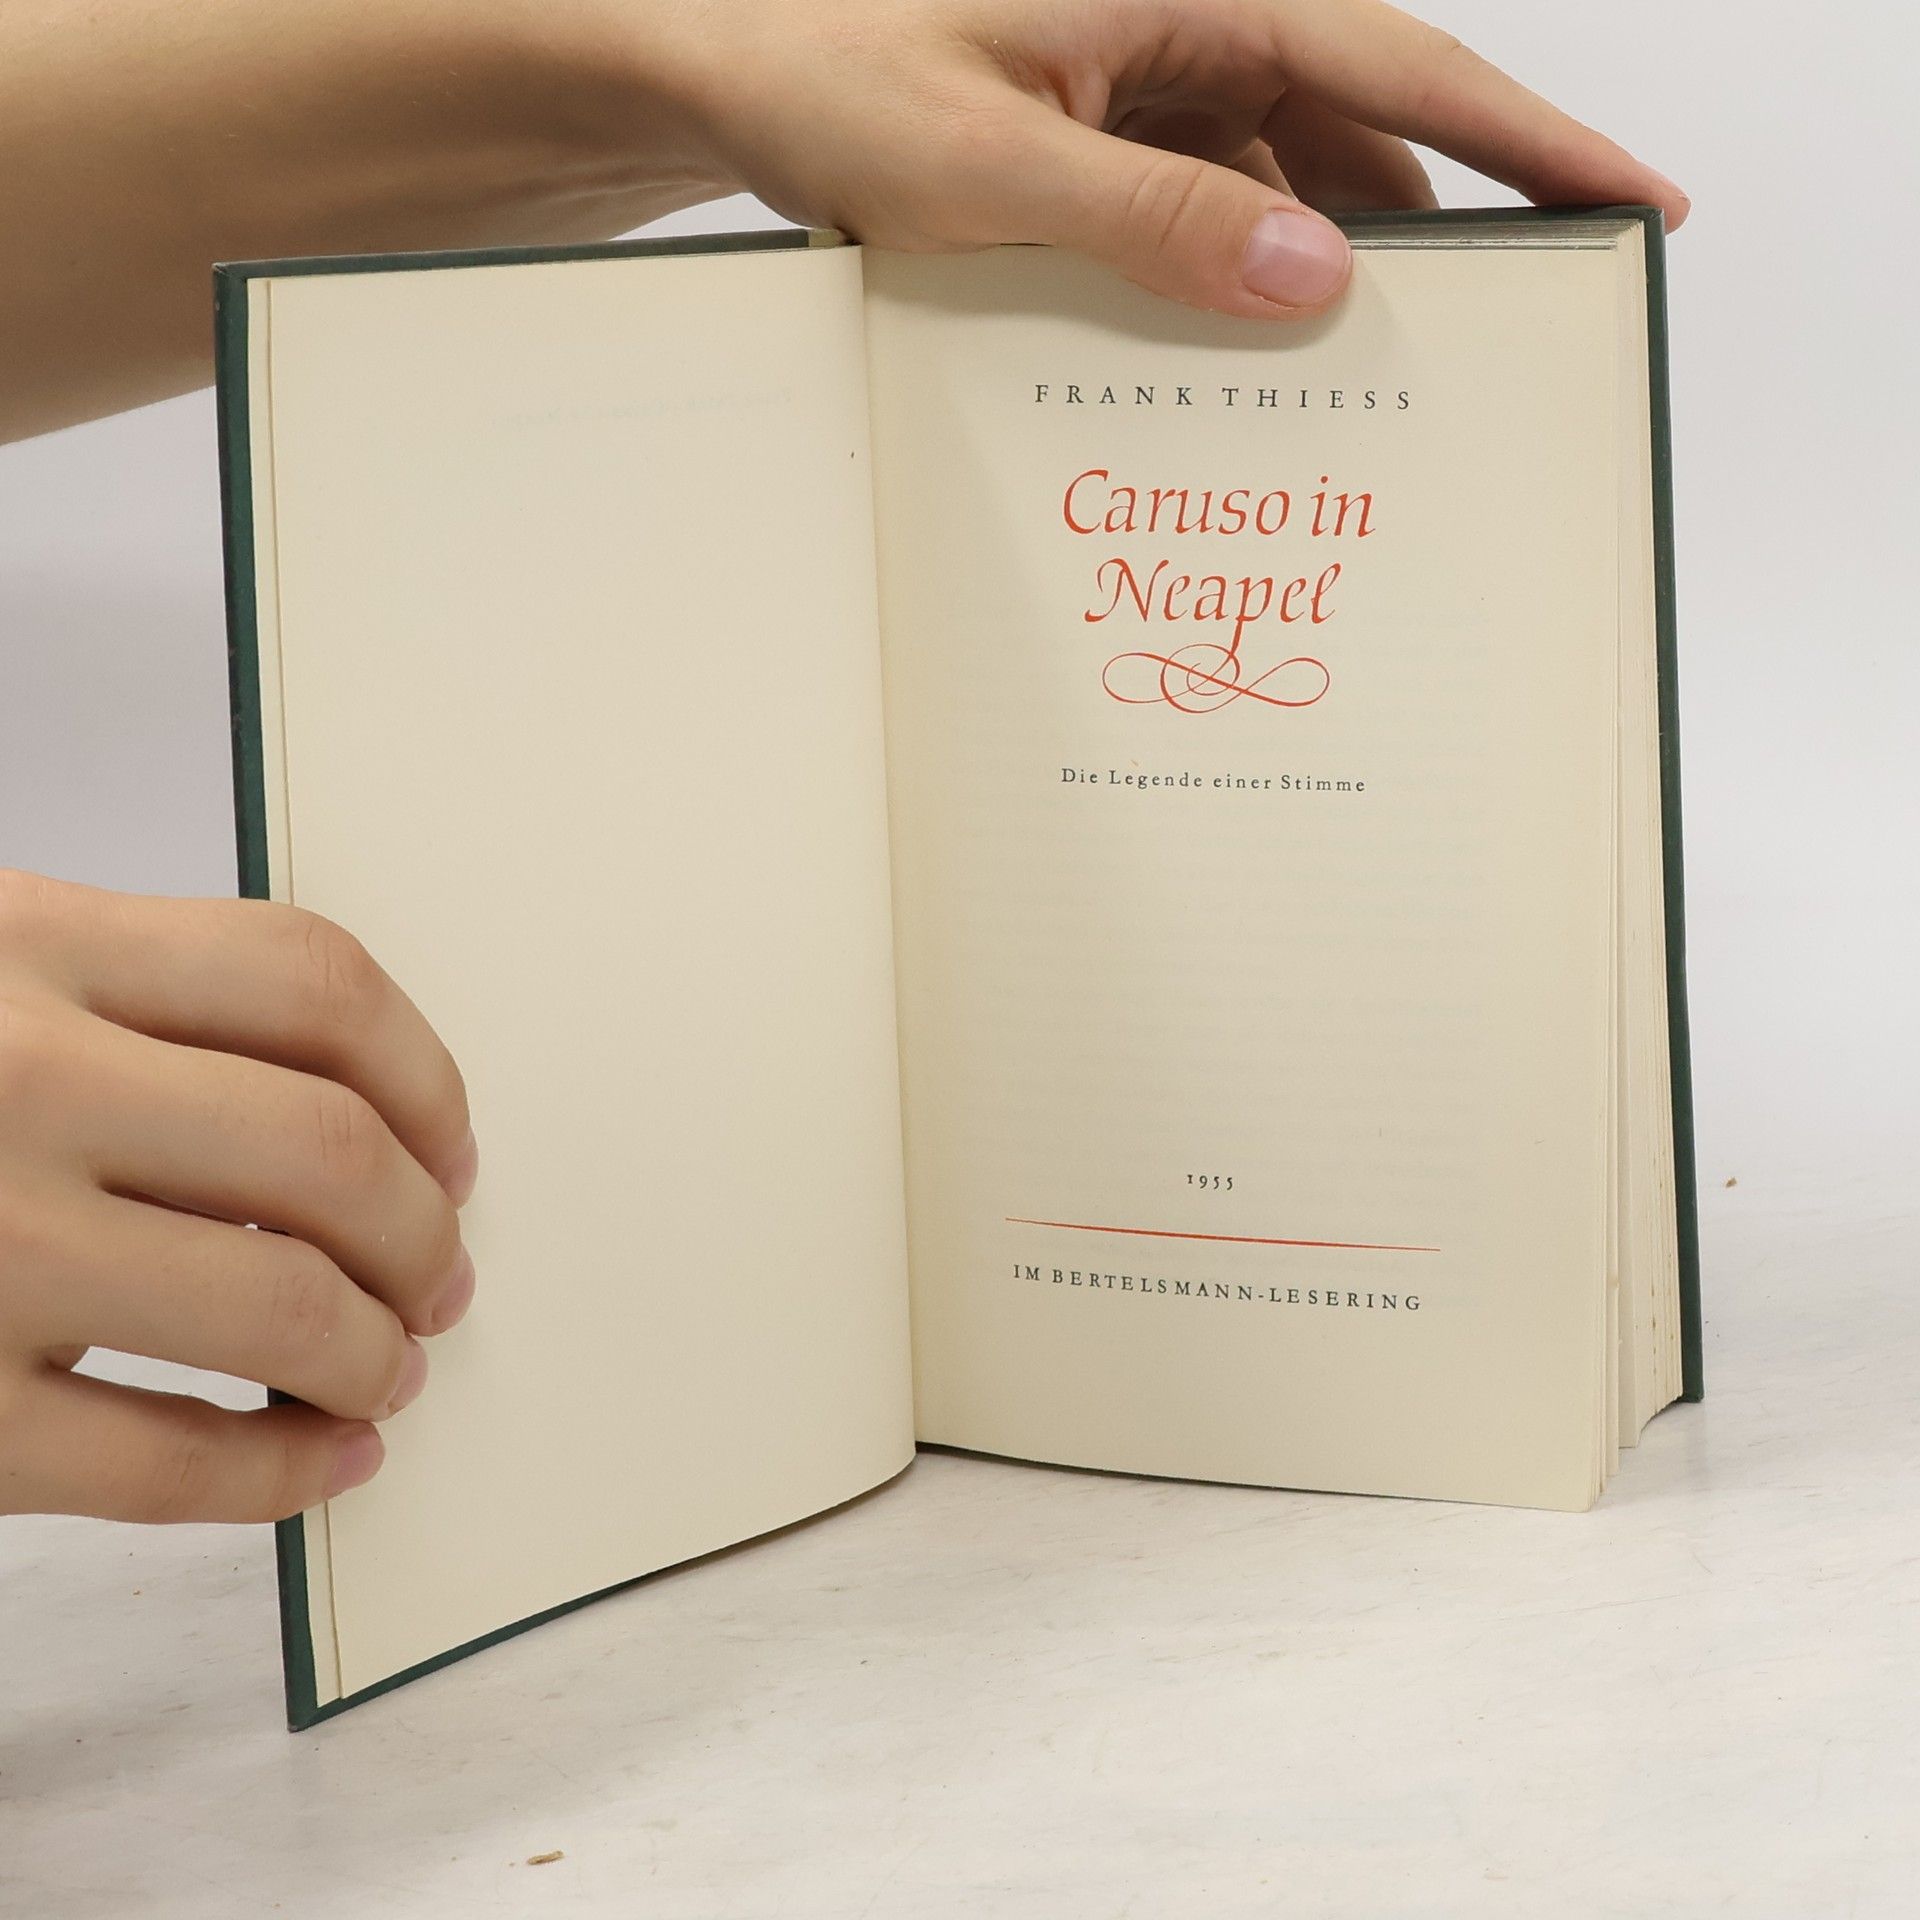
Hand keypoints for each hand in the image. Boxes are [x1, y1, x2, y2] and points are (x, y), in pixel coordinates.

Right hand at [0, 871, 474, 1522]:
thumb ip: (132, 1004)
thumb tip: (369, 1122)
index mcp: (28, 942)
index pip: (314, 983)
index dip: (427, 1080)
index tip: (455, 1150)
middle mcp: (9, 1077)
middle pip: (329, 1154)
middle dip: (425, 1235)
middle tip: (441, 1279)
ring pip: (280, 1309)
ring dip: (376, 1353)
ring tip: (388, 1367)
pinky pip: (165, 1464)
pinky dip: (280, 1473)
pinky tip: (323, 1461)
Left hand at [661, 0, 1687, 314]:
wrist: (718, 76)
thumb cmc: (823, 78)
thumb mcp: (986, 163)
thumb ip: (1150, 215)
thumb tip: (1313, 273)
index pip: (1397, 62)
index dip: (1528, 140)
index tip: (1632, 204)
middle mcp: (1182, 28)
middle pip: (1360, 127)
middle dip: (1442, 224)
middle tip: (1516, 335)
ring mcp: (1144, 88)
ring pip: (1288, 180)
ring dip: (1329, 270)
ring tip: (1385, 381)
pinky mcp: (1101, 142)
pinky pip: (1207, 209)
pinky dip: (1237, 279)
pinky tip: (1250, 358)